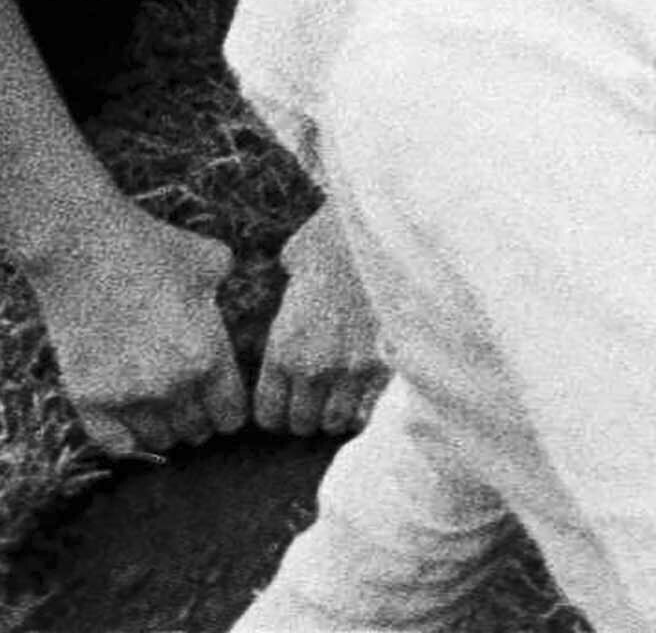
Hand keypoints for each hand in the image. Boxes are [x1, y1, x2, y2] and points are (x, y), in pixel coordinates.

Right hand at [31, 206, 249, 459]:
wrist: (82, 247)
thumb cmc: (153, 247)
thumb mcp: (212, 262)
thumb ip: (227, 291)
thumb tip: (233, 296)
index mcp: (208, 356)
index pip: (231, 415)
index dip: (229, 412)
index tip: (222, 407)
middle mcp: (171, 385)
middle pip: (196, 430)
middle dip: (198, 419)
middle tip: (191, 407)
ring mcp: (127, 395)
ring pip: (158, 439)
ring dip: (164, 429)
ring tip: (163, 413)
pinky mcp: (88, 398)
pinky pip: (114, 443)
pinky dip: (125, 440)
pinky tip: (130, 428)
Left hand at [255, 206, 387, 438]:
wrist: (381, 231)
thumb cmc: (335, 237)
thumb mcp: (296, 260)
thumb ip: (291, 283)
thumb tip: (293, 270)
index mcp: (283, 347)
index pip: (269, 412)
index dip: (276, 413)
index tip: (284, 405)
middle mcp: (313, 367)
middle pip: (301, 424)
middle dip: (305, 416)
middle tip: (314, 402)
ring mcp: (351, 370)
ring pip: (336, 422)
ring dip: (336, 414)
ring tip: (341, 399)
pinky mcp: (386, 364)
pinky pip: (369, 408)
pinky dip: (365, 407)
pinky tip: (366, 395)